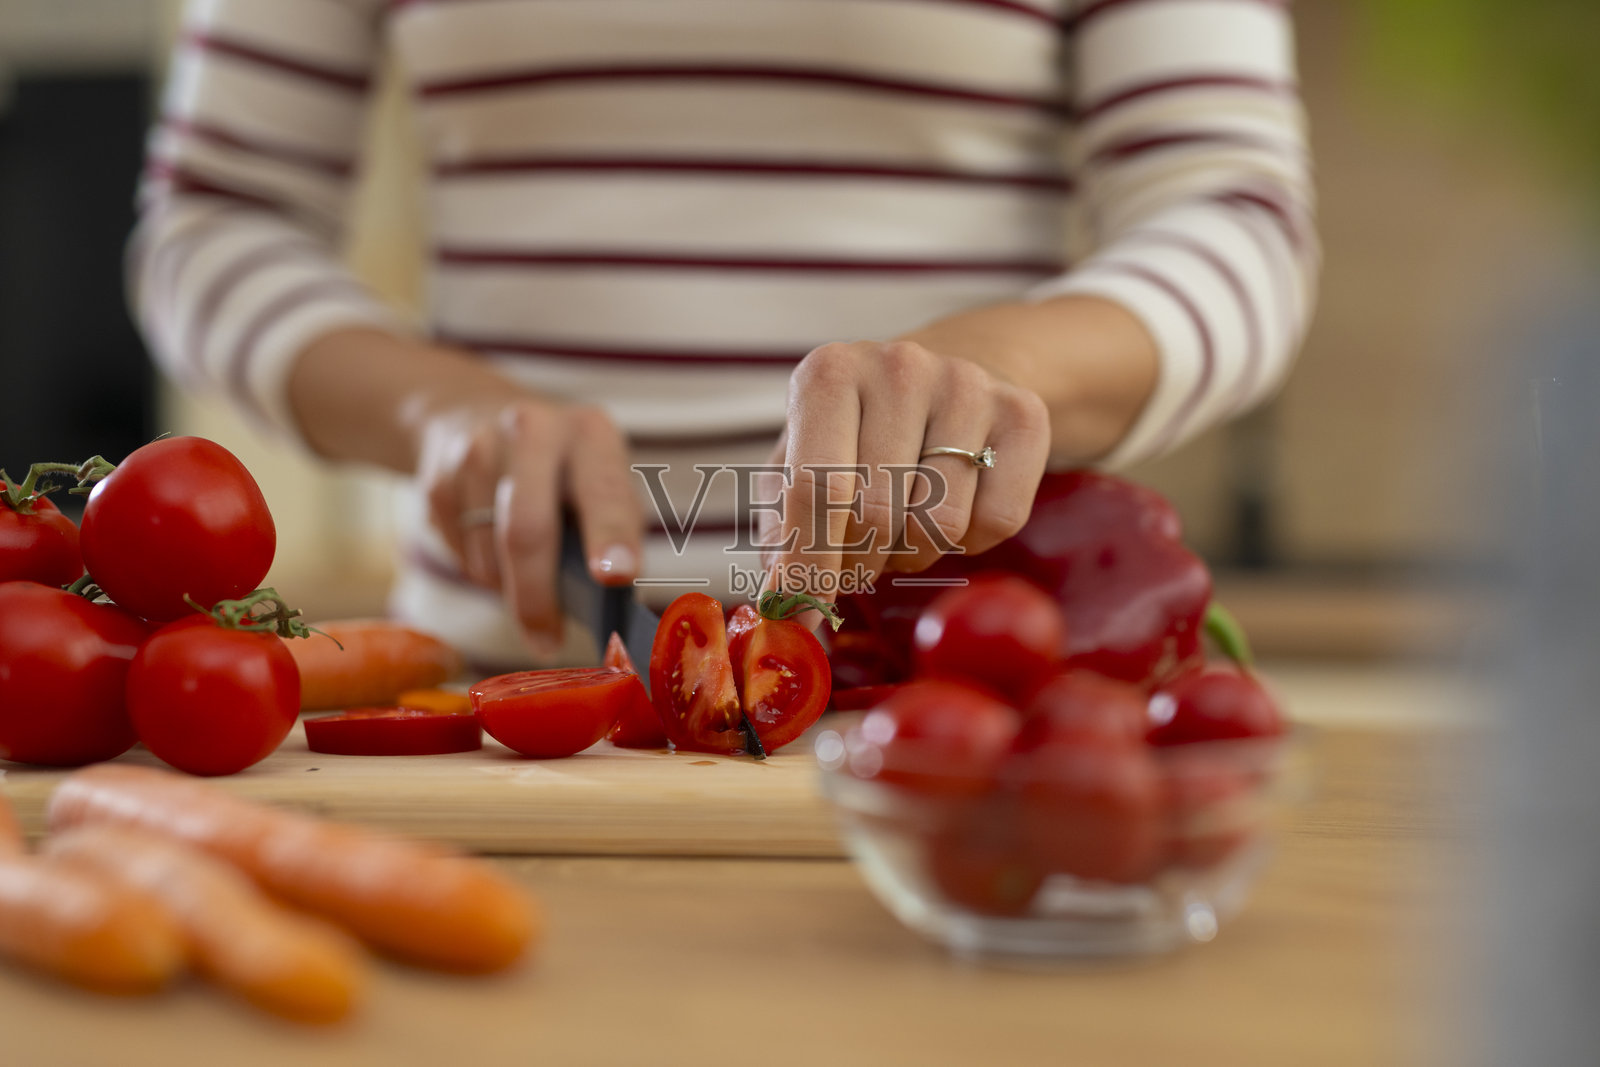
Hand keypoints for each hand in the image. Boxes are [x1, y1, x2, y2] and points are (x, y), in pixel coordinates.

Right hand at [413, 396, 641, 652]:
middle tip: (548, 642)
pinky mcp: (436, 478)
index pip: (603, 491)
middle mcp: (532, 432)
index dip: (610, 535)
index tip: (616, 575)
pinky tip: (493, 548)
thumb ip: (611, 529)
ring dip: (508, 588)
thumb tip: (608, 601)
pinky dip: (481, 571)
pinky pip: (461, 555)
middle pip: (526, 530)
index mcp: (590, 434)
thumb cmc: (560, 468)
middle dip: (537, 597)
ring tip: (526, 578)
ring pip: (489, 555)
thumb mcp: (598, 478)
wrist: (471, 415)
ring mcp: (476, 451)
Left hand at [764, 340, 1050, 601]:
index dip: (807, 565)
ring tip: (901, 528)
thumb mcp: (800, 467)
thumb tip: (784, 607)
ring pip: (939, 524)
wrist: (945, 382)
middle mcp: (900, 367)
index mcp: (830, 373)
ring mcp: (967, 385)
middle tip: (855, 563)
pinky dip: (971, 542)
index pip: (815, 488)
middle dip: (859, 565)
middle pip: (876, 515)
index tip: (800, 616)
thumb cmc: (857, 438)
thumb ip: (783, 535)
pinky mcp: (1023, 413)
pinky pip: (997, 520)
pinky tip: (954, 510)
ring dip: (914, 554)